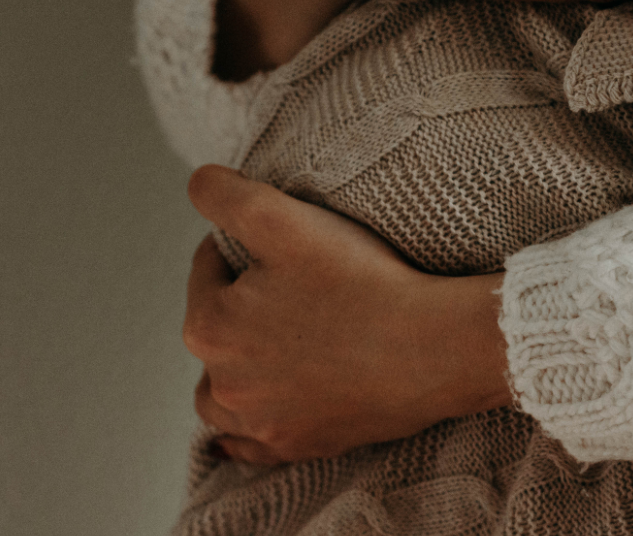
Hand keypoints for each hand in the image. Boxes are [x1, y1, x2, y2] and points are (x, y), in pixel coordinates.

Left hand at [182, 165, 509, 464]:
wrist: (434, 349)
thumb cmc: (363, 283)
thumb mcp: (284, 219)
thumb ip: (226, 196)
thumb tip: (197, 186)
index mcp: (208, 328)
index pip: (209, 267)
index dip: (246, 245)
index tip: (287, 243)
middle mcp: (223, 385)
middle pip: (218, 328)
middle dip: (243, 303)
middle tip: (296, 282)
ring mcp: (261, 423)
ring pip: (225, 391)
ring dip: (239, 367)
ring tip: (278, 342)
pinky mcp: (298, 446)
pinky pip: (253, 442)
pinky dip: (253, 424)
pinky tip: (270, 404)